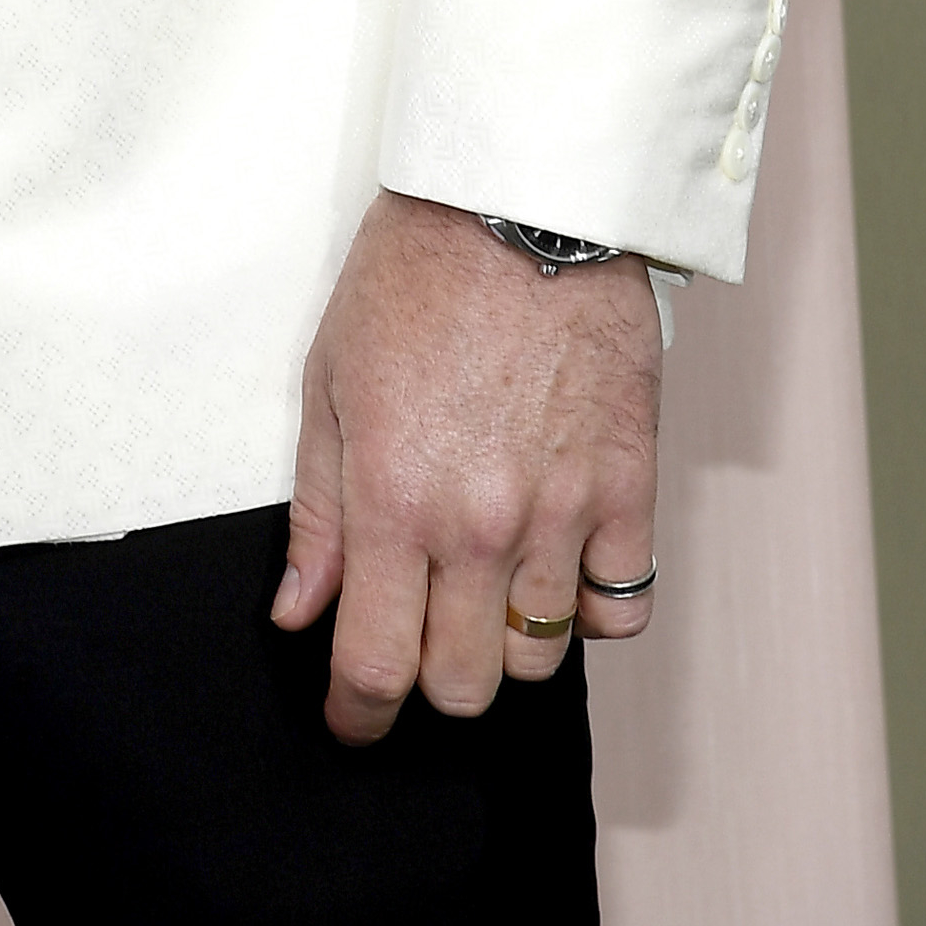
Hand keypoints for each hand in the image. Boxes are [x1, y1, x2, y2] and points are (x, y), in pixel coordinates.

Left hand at [278, 189, 661, 739]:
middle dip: (428, 681)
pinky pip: (621, 606)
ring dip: (505, 643)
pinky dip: (587, 607)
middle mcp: (480, 525)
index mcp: (395, 500)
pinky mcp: (629, 489)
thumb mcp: (328, 383)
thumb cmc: (411, 280)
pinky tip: (555, 568)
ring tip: (481, 589)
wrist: (516, 203)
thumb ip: (318, 514)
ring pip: (541, 658)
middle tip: (414, 638)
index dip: (356, 714)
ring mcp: (563, 514)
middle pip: (463, 683)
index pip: (376, 664)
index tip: (350, 722)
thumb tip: (297, 613)